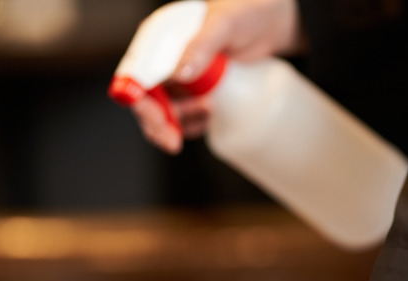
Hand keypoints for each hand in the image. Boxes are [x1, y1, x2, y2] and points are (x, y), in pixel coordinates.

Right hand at [132, 0, 303, 153]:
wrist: (272, 22)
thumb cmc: (247, 12)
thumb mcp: (223, 25)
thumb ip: (201, 45)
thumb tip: (180, 74)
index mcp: (157, 38)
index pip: (136, 74)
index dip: (139, 100)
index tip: (156, 119)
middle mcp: (163, 59)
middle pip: (147, 100)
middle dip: (158, 124)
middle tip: (173, 141)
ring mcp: (180, 77)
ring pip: (165, 112)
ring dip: (180, 123)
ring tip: (210, 110)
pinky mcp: (197, 91)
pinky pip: (186, 116)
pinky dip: (194, 124)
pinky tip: (211, 117)